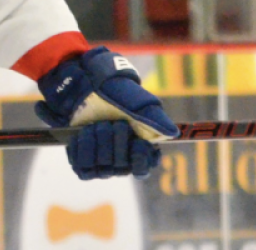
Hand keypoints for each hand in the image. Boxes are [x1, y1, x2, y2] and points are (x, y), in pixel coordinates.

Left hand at [35, 46, 178, 179]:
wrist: (85, 86)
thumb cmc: (115, 94)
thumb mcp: (135, 101)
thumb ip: (153, 116)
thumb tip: (172, 132)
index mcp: (140, 148)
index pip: (143, 168)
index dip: (141, 159)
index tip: (138, 143)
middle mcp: (121, 160)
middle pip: (121, 167)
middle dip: (116, 142)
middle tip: (112, 123)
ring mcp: (102, 163)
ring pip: (102, 169)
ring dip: (98, 143)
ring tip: (95, 125)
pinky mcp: (83, 163)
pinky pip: (83, 169)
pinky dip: (82, 149)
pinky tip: (83, 133)